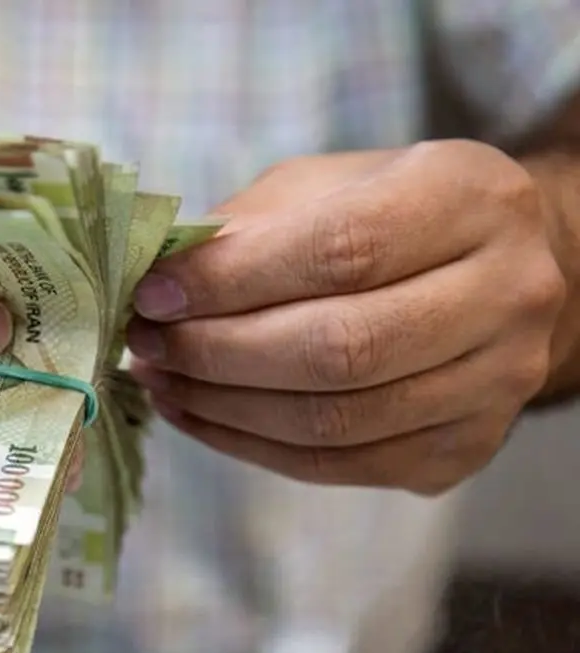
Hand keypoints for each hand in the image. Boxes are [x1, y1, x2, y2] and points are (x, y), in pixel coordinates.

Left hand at [127, 140, 566, 493]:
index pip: (342, 250)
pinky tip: (195, 412)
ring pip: (335, 420)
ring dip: (223, 405)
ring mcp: (495, 384)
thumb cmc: (385, 214)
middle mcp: (506, 293)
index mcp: (469, 198)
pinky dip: (248, 444)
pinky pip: (337, 466)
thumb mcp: (322, 186)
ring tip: (158, 376)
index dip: (233, 280)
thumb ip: (249, 227)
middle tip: (145, 341)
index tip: (153, 294)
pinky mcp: (462, 451)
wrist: (491, 275)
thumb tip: (158, 281)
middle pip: (342, 348)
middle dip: (218, 351)